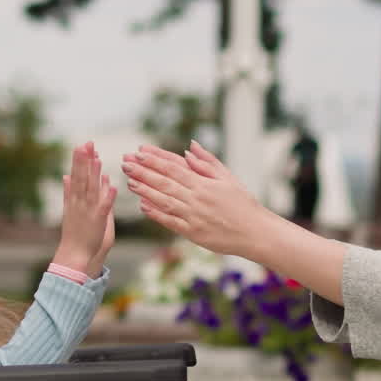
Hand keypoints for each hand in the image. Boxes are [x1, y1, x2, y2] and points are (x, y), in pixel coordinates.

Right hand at [54, 143, 116, 276]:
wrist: (73, 253)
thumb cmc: (73, 233)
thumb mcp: (68, 209)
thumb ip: (68, 192)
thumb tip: (65, 175)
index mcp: (74, 199)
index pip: (76, 175)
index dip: (79, 160)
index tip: (82, 145)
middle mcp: (79, 202)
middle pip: (82, 178)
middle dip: (84, 161)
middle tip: (87, 144)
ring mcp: (88, 211)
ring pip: (92, 189)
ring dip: (94, 174)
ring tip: (97, 158)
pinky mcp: (97, 221)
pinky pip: (104, 207)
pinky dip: (108, 197)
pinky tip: (113, 186)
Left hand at [121, 139, 268, 257]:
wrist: (255, 232)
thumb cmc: (243, 203)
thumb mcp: (228, 178)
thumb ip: (207, 163)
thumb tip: (189, 147)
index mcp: (204, 184)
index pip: (174, 168)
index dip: (155, 160)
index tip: (139, 152)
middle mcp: (196, 199)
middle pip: (164, 182)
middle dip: (143, 172)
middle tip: (126, 163)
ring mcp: (193, 216)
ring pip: (164, 201)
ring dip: (145, 191)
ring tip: (130, 181)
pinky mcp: (193, 233)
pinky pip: (170, 222)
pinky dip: (156, 214)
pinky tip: (143, 206)